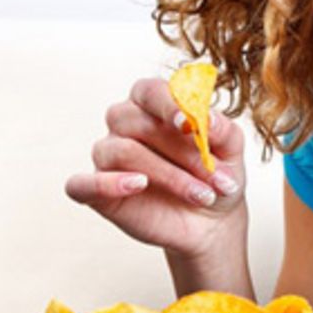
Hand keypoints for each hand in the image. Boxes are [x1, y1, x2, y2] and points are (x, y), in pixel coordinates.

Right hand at [64, 77, 246, 259]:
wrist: (210, 221)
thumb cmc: (215, 176)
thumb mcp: (230, 152)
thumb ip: (222, 130)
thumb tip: (206, 118)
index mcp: (153, 103)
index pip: (150, 91)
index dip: (169, 104)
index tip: (192, 124)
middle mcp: (124, 123)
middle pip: (137, 122)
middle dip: (182, 150)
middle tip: (216, 176)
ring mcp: (107, 155)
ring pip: (123, 152)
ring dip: (169, 175)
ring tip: (202, 195)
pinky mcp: (95, 189)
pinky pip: (82, 183)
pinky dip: (106, 183)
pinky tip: (138, 185)